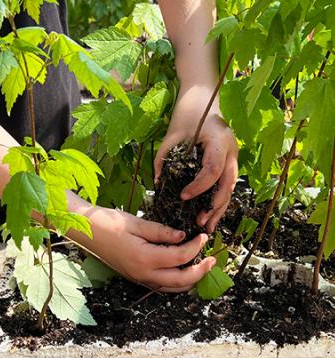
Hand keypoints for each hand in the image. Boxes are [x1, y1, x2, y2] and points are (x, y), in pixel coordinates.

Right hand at [77, 207, 215, 292]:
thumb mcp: (137, 223)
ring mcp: (138, 278)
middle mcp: (142, 274)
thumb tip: (183, 237)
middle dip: (200, 271)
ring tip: (202, 267)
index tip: (202, 235)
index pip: (180, 256)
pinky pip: (161, 286)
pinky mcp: (135, 277)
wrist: (85, 232)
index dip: (195, 246)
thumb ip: (162, 232)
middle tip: (212, 260)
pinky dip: (176, 282)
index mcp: (144, 258)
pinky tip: (182, 270)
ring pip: (172, 288)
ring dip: (190, 280)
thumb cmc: (108, 223)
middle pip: (181, 281)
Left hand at [154, 86, 238, 232]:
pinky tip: (210, 214)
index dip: (200, 186)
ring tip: (207, 227)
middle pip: (228, 184)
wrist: (203, 96)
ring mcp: (233, 156)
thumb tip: (157, 184)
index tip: (184, 197)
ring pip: (230, 187)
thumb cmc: (187, 112)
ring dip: (219, 208)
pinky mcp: (229, 161)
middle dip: (215, 206)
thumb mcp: (172, 134)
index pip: (213, 169)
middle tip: (200, 222)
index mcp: (218, 140)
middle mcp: (231, 150)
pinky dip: (219, 200)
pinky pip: (226, 184)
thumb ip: (164, 158)